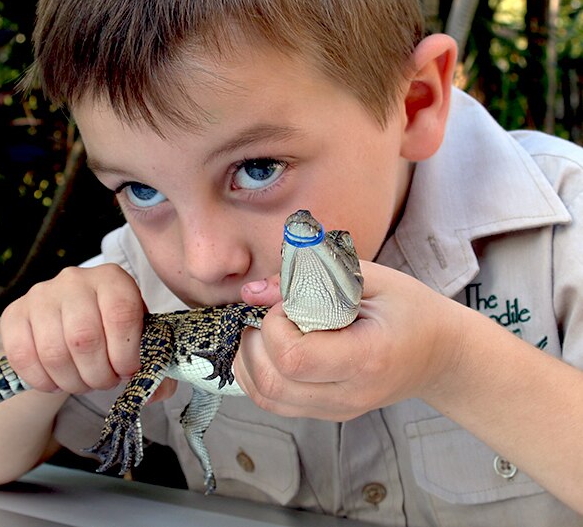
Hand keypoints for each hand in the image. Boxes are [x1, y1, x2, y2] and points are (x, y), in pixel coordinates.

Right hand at [0, 264, 146, 393]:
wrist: (67, 322)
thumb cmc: (110, 333)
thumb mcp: (138, 339)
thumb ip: (154, 364)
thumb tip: (155, 392)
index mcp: (112, 279)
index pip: (121, 315)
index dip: (126, 354)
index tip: (127, 372)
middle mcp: (74, 279)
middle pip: (85, 338)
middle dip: (98, 374)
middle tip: (104, 381)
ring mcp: (40, 295)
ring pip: (54, 352)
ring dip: (72, 381)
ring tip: (82, 382)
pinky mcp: (14, 313)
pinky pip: (23, 357)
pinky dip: (42, 381)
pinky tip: (56, 382)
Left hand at [234, 260, 463, 420]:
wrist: (441, 354)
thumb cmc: (409, 309)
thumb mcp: (371, 279)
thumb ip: (311, 277)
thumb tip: (252, 292)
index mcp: (367, 359)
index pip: (294, 357)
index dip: (276, 325)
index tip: (290, 303)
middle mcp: (350, 395)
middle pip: (272, 383)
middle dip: (254, 342)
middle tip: (270, 315)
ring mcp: (337, 410)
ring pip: (265, 398)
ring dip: (249, 360)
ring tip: (267, 330)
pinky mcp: (326, 413)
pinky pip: (272, 402)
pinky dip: (256, 373)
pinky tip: (270, 347)